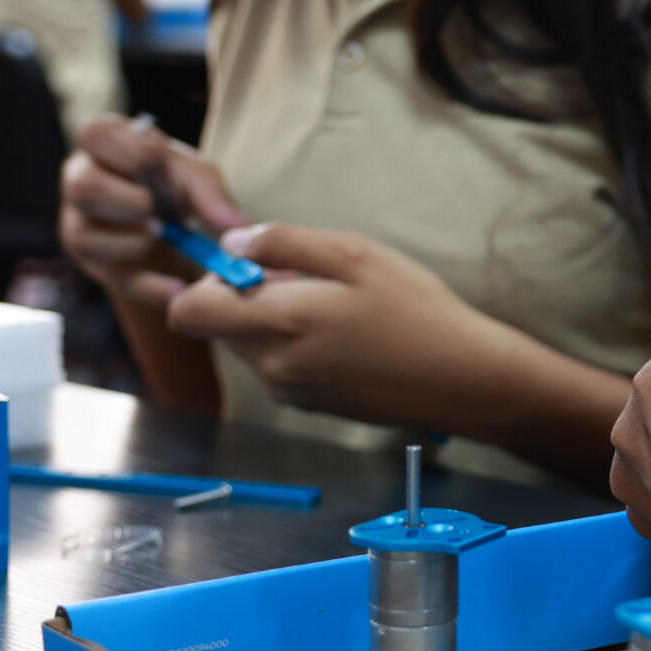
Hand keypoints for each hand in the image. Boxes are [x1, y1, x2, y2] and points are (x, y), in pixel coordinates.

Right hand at [60, 114, 249, 306]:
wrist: (167, 223)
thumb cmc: (173, 183)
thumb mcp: (196, 177)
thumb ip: (212, 195)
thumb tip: (237, 228)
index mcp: (104, 145)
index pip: (94, 134)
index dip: (127, 149)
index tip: (157, 161)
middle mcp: (81, 180)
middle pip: (83, 187)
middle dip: (127, 201)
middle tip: (154, 207)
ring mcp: (79, 222)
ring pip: (85, 237)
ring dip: (133, 242)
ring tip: (162, 236)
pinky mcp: (91, 260)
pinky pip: (112, 277)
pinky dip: (150, 286)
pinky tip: (176, 289)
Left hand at [164, 224, 512, 427]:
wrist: (463, 380)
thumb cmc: (418, 312)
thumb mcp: (356, 255)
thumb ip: (285, 244)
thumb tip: (232, 243)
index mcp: (278, 323)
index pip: (187, 312)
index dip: (206, 280)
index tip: (248, 264)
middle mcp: (272, 365)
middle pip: (219, 326)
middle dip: (247, 297)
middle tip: (308, 279)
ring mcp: (289, 392)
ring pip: (250, 345)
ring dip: (274, 321)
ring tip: (337, 306)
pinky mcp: (309, 406)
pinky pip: (279, 366)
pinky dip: (296, 345)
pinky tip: (348, 335)